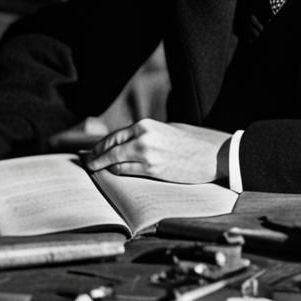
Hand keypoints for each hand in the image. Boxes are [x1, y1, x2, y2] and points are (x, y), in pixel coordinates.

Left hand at [82, 119, 230, 183]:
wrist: (214, 153)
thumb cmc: (191, 140)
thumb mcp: (165, 129)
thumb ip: (145, 134)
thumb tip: (124, 142)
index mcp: (144, 125)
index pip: (113, 137)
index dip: (98, 146)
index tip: (89, 152)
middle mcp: (142, 138)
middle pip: (109, 149)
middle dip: (94, 157)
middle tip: (85, 162)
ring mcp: (147, 156)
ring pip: (115, 163)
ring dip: (103, 167)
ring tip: (95, 170)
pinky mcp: (154, 171)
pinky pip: (127, 173)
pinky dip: (117, 173)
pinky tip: (112, 174)